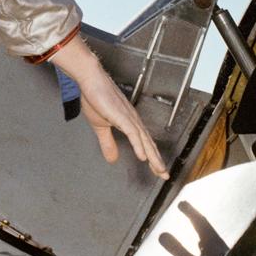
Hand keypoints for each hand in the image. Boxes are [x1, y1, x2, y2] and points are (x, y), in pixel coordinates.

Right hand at [52, 35, 167, 178]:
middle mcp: (133, 121)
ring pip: (144, 141)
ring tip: (159, 170)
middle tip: (165, 175)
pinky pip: (133, 133)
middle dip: (157, 161)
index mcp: (130, 123)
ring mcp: (129, 118)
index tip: (158, 170)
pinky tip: (143, 156)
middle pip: (148, 144)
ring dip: (153, 156)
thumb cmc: (95, 98)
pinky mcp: (122, 116)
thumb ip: (107, 143)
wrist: (90, 81)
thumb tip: (112, 159)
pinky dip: (139, 145)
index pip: (144, 143)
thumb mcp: (100, 127)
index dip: (152, 158)